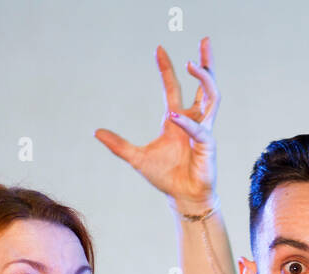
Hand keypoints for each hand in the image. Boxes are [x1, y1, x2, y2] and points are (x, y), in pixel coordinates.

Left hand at [95, 37, 220, 212]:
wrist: (183, 197)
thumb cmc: (166, 177)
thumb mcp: (136, 158)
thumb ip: (118, 145)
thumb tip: (96, 132)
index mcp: (177, 120)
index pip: (174, 88)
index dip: (167, 69)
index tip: (159, 49)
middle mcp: (193, 120)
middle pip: (205, 85)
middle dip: (205, 63)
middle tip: (204, 41)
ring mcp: (203, 130)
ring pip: (212, 97)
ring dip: (205, 79)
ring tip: (192, 63)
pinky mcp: (208, 144)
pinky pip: (199, 129)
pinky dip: (186, 122)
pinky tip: (174, 116)